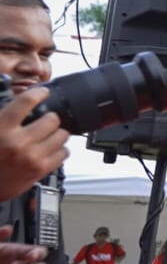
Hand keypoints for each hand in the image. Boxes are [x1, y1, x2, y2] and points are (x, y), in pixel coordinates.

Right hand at [0, 86, 69, 200]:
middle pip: (52, 120)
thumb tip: (22, 103)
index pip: (26, 101)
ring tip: (48, 136)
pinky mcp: (40, 170)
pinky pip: (64, 153)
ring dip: (56, 134)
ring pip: (62, 135)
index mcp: (1, 128)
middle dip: (49, 118)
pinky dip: (59, 150)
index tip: (43, 92)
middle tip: (45, 121)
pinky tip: (49, 150)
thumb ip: (4, 116)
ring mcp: (31, 157)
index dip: (38, 93)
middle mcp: (17, 142)